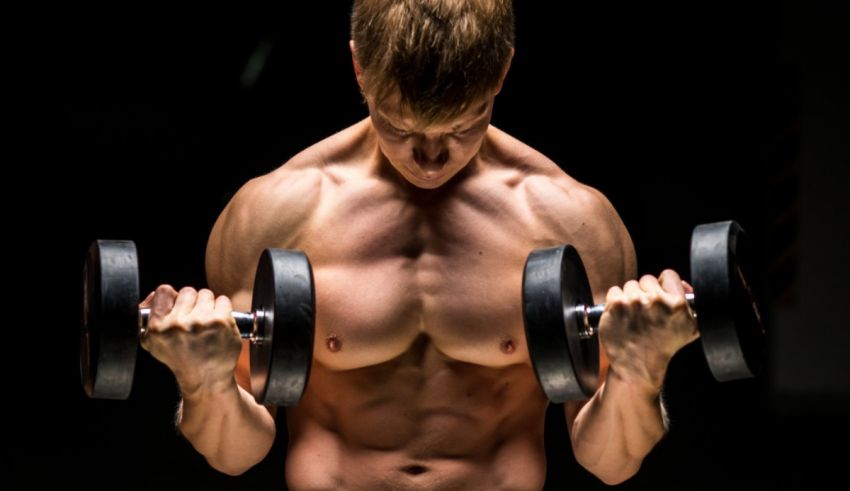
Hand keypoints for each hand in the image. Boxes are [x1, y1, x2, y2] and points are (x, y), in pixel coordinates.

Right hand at [139, 285, 242, 394]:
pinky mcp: (221, 322)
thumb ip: (150, 314)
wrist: (206, 379)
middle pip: (187, 291)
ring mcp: (201, 322)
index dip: (173, 297)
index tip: (179, 306)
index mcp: (158, 328)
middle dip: (192, 303)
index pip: (164, 291)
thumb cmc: (181, 358)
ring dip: (208, 305)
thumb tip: (155, 294)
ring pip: (206, 294)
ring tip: (206, 323)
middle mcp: (178, 324)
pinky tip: (218, 324)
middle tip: (194, 320)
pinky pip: (223, 300)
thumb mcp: (154, 342)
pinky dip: (223, 309)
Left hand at [599, 270, 697, 390]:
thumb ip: (691, 303)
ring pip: (630, 285)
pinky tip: (622, 316)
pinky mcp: (614, 306)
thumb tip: (682, 283)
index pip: (669, 275)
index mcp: (676, 304)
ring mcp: (633, 302)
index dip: (664, 285)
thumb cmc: (663, 347)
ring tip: (634, 316)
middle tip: (646, 312)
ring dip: (631, 297)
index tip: (660, 297)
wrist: (637, 366)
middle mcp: (654, 301)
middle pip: (647, 279)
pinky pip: (614, 291)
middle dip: (647, 292)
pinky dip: (616, 302)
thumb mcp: (690, 328)